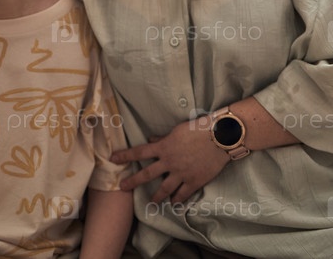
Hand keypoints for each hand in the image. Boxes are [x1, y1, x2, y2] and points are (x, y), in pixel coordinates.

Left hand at [110, 116, 229, 203]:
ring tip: (151, 202)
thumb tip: (151, 141)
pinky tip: (174, 203)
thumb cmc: (198, 129)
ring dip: (156, 196)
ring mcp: (181, 174)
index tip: (113, 158)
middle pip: (147, 174)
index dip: (125, 156)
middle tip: (123, 187)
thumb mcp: (177, 131)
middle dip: (133, 181)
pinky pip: (182, 194)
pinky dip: (177, 199)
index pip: (139, 152)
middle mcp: (169, 162)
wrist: (219, 138)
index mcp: (163, 148)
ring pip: (164, 189)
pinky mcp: (194, 181)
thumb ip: (163, 139)